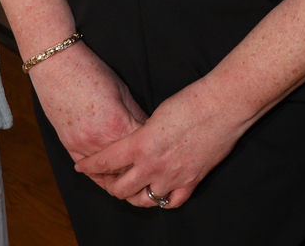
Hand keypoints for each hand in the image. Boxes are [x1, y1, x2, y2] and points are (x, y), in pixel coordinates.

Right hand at [32, 42, 147, 162]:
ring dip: (121, 173)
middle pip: (127, 165)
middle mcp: (100, 141)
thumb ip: (136, 114)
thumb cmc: (90, 72)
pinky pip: (87, 170)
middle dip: (139, 164)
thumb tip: (148, 129)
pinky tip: (110, 175)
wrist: (57, 66)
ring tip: (133, 173)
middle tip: (149, 164)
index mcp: (118, 125)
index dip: (153, 148)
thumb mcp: (122, 90)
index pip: (143, 148)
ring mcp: (82, 146)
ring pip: (108, 172)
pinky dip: (100, 173)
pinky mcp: (69, 146)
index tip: (159, 148)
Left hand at [73, 81, 245, 208]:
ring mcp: (173, 176)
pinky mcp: (192, 181)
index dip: (90, 166)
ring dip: (136, 196)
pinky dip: (163, 200)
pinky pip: (172, 202)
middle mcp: (153, 165)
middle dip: (110, 186)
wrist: (223, 105)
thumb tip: (137, 143)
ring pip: (144, 200)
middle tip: (109, 181)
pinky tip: (160, 192)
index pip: (106, 162)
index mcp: (140, 144)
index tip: (82, 167)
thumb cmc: (192, 101)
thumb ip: (142, 134)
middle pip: (120, 189)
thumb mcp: (157, 114)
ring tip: (133, 189)